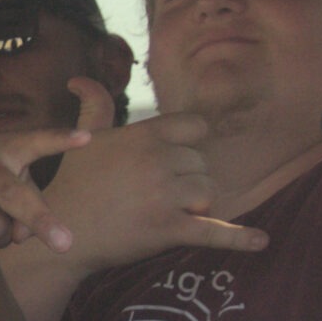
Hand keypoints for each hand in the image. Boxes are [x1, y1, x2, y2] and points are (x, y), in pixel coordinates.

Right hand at [0, 125, 88, 260]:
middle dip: (41, 221)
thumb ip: (30, 206)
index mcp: (3, 148)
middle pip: (14, 197)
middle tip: (66, 245)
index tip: (86, 139)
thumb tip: (21, 235)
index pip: (34, 142)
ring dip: (1, 240)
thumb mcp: (13, 185)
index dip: (58, 140)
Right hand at [36, 93, 269, 271]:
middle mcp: (159, 160)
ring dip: (195, 205)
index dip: (189, 146)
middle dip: (187, 180)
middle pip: (201, 164)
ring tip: (166, 212)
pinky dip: (239, 239)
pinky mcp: (168, 230)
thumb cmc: (74, 184)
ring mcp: (165, 196)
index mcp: (145, 134)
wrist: (60, 234)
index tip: (174, 160)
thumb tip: (78, 78)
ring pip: (208, 193)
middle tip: (154, 194)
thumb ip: (93, 104)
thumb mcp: (83, 138)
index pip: (196, 128)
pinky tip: (261, 242)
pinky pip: (213, 232)